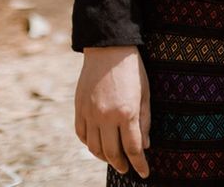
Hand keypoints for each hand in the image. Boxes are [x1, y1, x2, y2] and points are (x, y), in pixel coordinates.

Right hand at [74, 45, 149, 177]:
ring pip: (94, 147)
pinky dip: (89, 144)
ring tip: (113, 160)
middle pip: (112, 152)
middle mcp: (106, 117)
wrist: (108, 49)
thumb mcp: (145, 94)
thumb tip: (144, 146)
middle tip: (127, 169)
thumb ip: (144, 121)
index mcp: (126, 113)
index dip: (139, 164)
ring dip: (104, 157)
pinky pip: (81, 134)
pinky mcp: (78, 109)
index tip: (144, 173)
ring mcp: (89, 114)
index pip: (133, 148)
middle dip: (121, 164)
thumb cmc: (132, 69)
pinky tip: (97, 146)